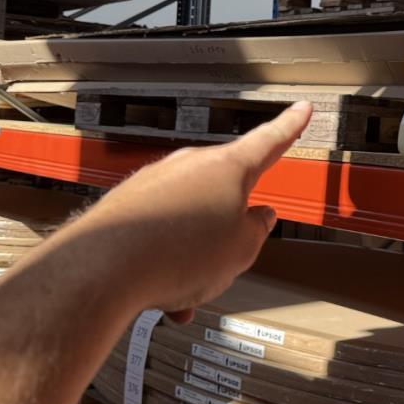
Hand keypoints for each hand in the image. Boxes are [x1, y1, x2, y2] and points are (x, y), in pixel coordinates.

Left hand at [59, 101, 311, 321]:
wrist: (103, 269)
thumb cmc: (176, 254)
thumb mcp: (241, 250)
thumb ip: (256, 230)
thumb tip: (256, 218)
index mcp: (228, 169)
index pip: (269, 142)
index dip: (290, 127)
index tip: (300, 110)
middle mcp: (190, 166)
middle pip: (224, 194)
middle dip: (227, 229)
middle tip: (228, 260)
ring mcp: (155, 182)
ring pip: (189, 222)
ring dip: (193, 256)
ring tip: (186, 290)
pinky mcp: (126, 204)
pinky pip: (158, 234)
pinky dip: (163, 262)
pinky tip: (160, 293)